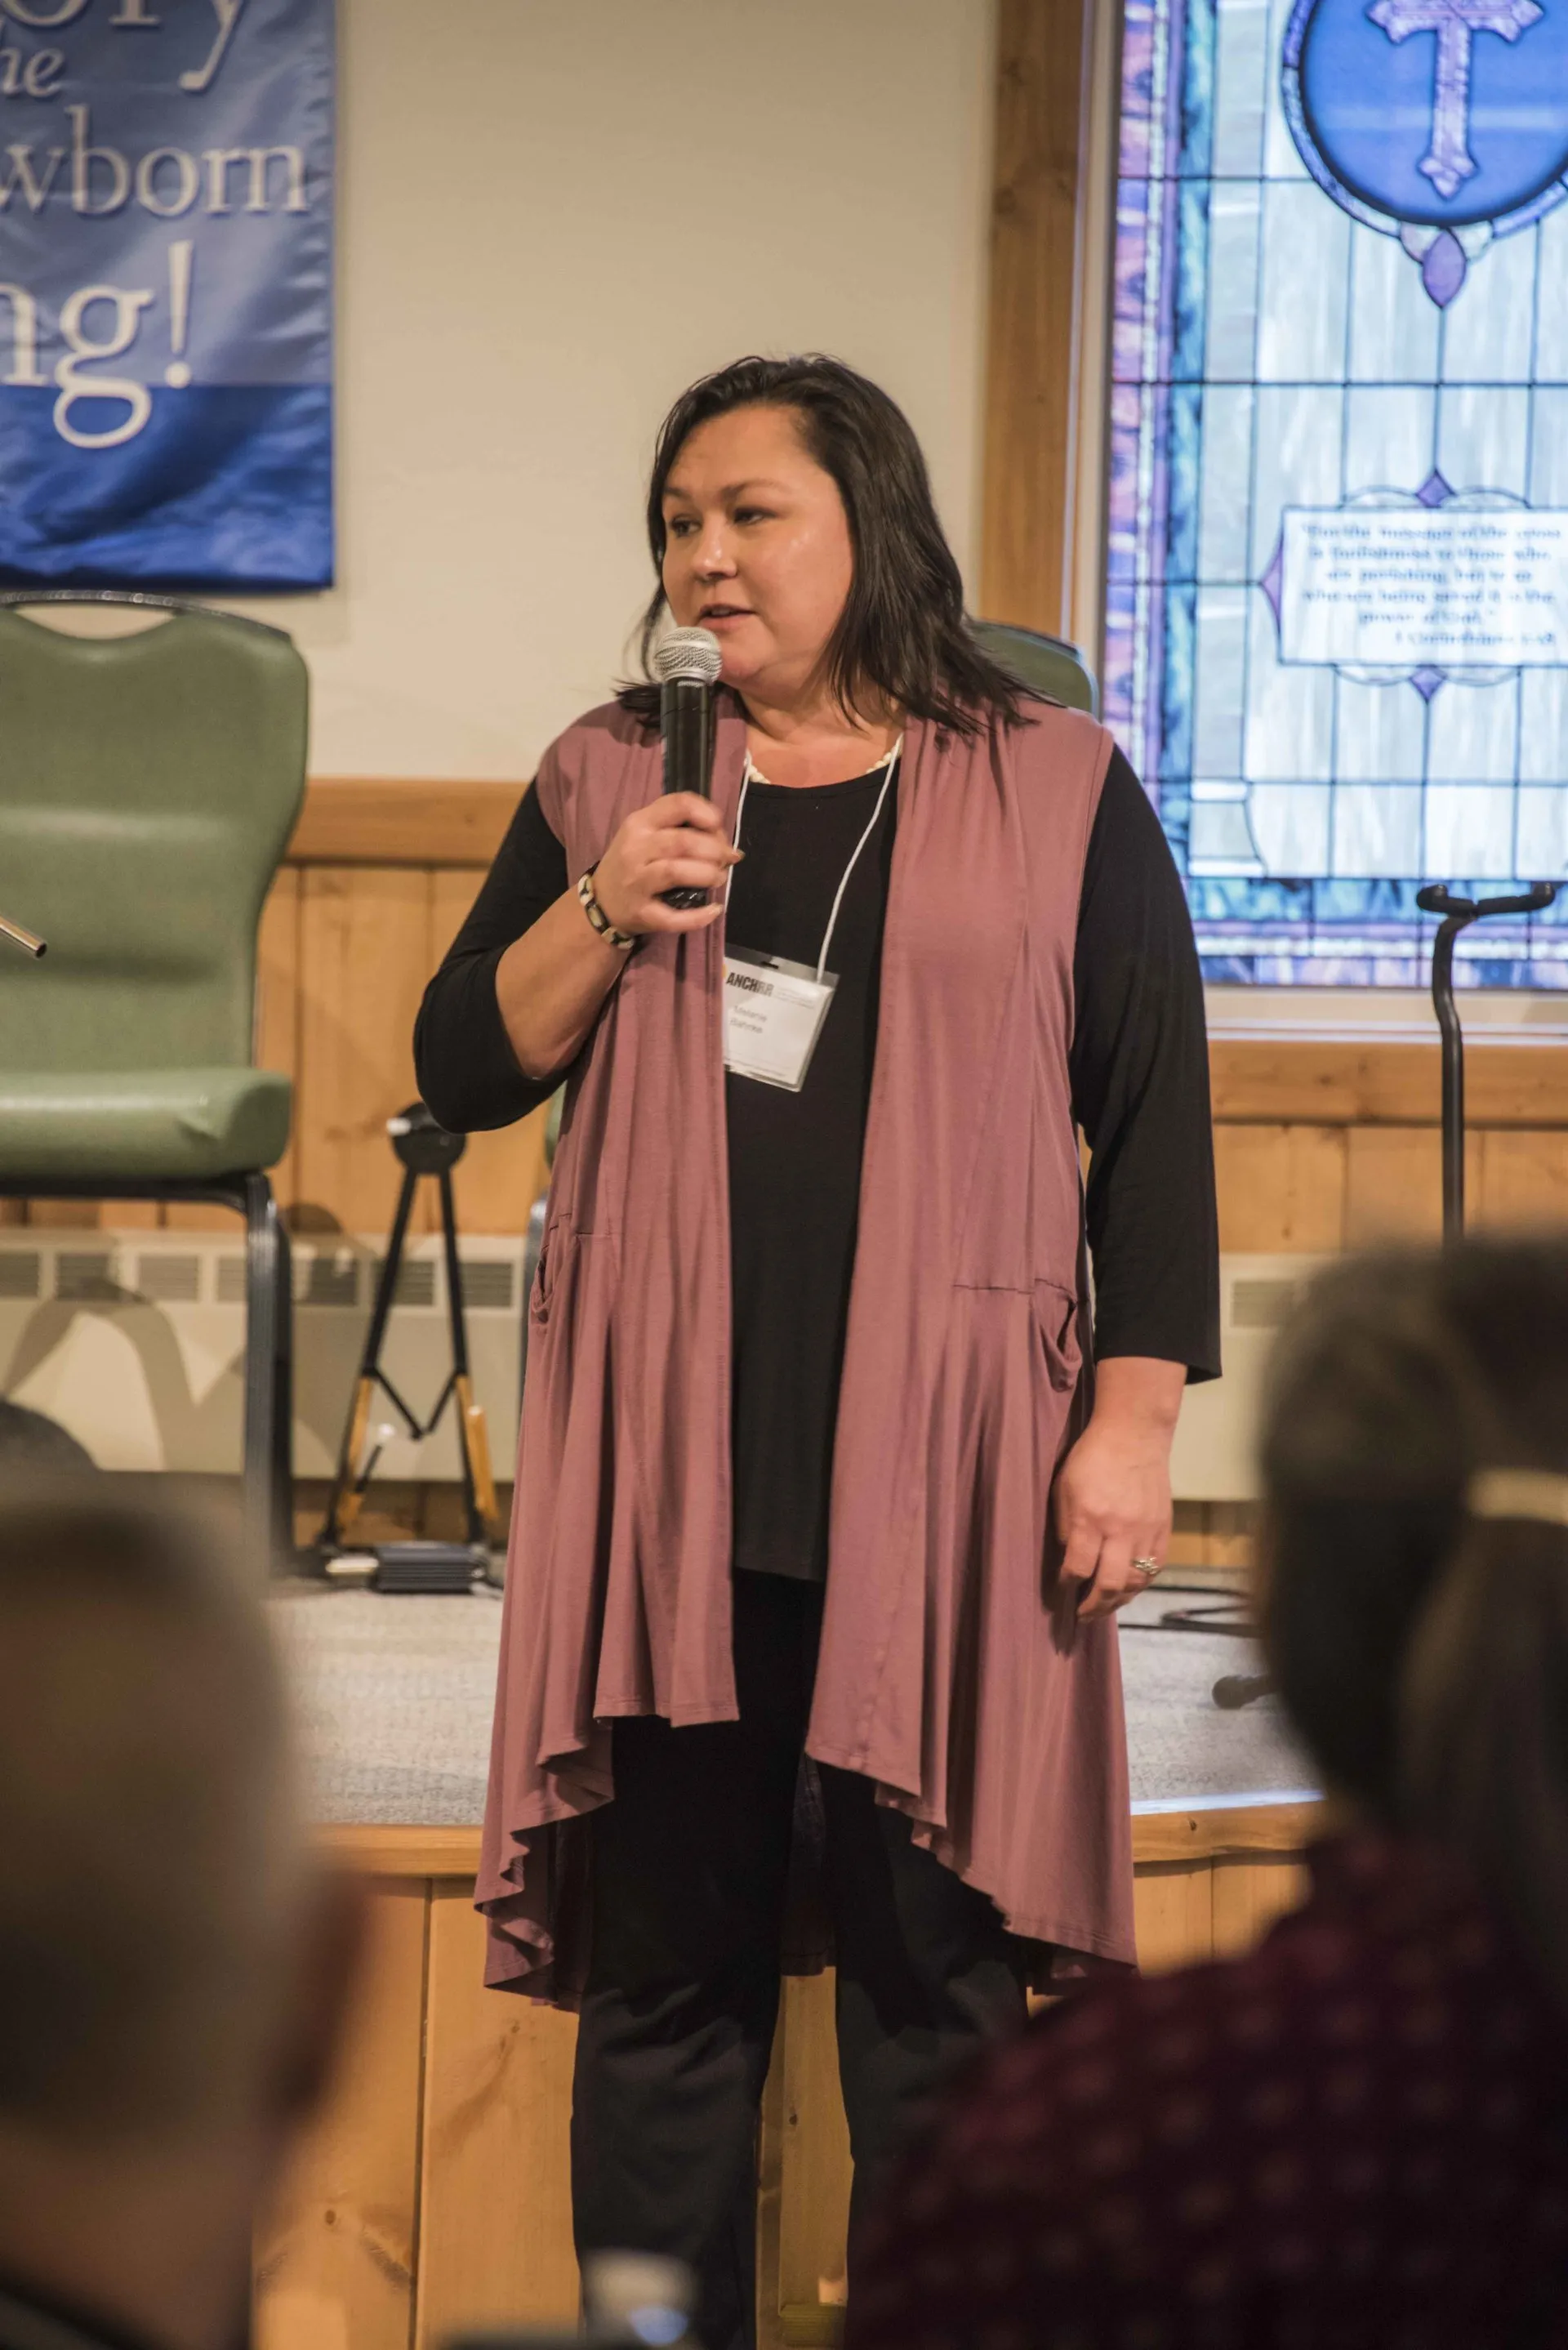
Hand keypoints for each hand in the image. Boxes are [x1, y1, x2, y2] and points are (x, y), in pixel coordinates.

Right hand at [593, 794, 740, 935]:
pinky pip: (673, 917)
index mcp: (639, 823)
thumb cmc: (632, 862)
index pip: (677, 805)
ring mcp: (636, 882)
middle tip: (725, 858)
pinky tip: (714, 910)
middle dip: (714, 849)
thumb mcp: (644, 834)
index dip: (705, 813)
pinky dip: (698, 916)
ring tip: (718, 878)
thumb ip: (678, 828)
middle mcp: (635, 850)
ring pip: (676, 872)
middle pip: (682, 842)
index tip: (717, 826)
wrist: (601, 901)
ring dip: (707, 874)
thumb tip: (724, 841)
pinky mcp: (641, 913)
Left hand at [1054, 1357, 1183, 1619]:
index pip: (1078, 1568)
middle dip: (1092, 1607)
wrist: (1134, 1435)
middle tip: (1081, 1616)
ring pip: (1135, 1583)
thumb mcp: (1064, 1488)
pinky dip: (1140, 1585)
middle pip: (1109, 1585)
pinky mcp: (1163, 1529)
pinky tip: (1127, 1590)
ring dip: (1117, 1602)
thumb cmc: (1091, 1459)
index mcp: (1091, 1517)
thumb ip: (1066, 1527)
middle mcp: (1120, 1529)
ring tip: (1103, 1608)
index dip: (1066, 1586)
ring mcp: (1146, 1530)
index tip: (1060, 1593)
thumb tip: (1068, 1562)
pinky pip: (1154, 1569)